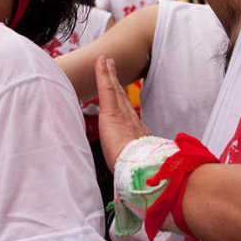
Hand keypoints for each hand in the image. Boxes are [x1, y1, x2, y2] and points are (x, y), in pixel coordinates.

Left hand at [96, 55, 148, 169]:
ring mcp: (122, 114)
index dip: (124, 99)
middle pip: (121, 96)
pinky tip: (100, 62)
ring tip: (105, 61)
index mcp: (137, 134)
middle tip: (112, 67)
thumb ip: (137, 165)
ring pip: (114, 89)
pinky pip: (106, 88)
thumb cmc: (138, 172)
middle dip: (117, 82)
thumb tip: (137, 179)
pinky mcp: (111, 111)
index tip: (121, 90)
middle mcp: (131, 120)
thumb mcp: (138, 167)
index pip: (128, 113)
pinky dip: (103, 74)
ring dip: (109, 74)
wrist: (139, 169)